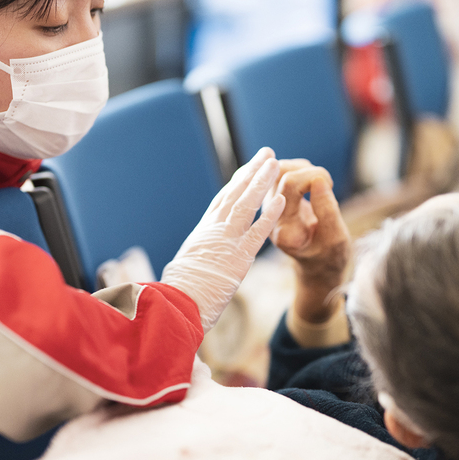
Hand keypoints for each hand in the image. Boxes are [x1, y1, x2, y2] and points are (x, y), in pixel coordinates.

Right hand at [161, 148, 285, 331]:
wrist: (175, 305)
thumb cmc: (176, 294)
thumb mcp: (182, 270)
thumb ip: (192, 261)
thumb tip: (187, 267)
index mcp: (201, 233)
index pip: (221, 202)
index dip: (236, 184)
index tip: (247, 170)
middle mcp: (213, 231)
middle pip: (235, 194)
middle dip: (252, 172)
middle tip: (267, 154)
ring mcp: (226, 241)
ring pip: (246, 204)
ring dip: (261, 182)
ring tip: (275, 162)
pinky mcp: (239, 258)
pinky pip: (258, 232)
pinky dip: (270, 215)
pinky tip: (282, 200)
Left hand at [270, 160, 350, 322]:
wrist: (316, 265)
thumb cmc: (329, 255)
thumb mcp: (336, 238)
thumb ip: (327, 210)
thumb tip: (318, 179)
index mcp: (285, 232)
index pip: (289, 187)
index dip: (312, 177)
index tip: (330, 187)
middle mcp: (270, 219)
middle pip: (282, 175)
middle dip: (310, 172)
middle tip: (329, 185)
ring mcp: (269, 208)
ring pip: (278, 170)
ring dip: (303, 168)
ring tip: (321, 183)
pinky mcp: (273, 200)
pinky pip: (281, 172)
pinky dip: (300, 169)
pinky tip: (313, 182)